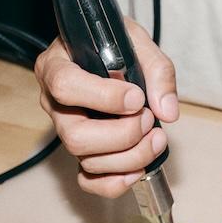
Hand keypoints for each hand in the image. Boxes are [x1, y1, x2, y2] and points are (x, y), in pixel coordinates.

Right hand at [35, 17, 178, 195]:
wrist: (109, 54)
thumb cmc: (114, 44)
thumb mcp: (136, 40)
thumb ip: (156, 70)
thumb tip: (166, 110)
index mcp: (56, 66)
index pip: (66, 86)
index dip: (104, 97)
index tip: (137, 98)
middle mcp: (54, 103)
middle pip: (75, 135)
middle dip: (121, 134)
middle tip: (148, 118)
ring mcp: (66, 130)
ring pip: (86, 158)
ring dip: (129, 156)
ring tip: (155, 137)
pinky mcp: (81, 151)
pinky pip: (87, 180)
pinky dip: (114, 182)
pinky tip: (138, 169)